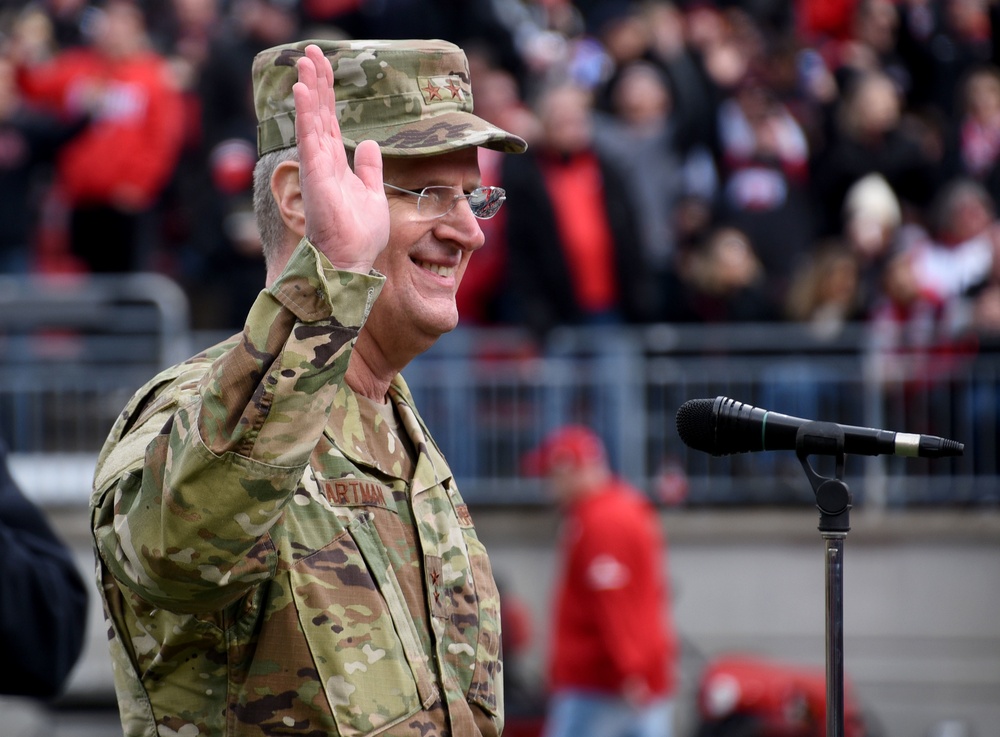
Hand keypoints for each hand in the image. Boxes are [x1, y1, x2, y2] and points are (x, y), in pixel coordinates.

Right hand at [293, 44, 389, 272]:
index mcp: (336, 165)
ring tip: (305, 62)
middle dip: (317, 82)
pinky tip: (304, 91)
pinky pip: (310, 138)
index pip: (330, 121)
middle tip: (311, 52)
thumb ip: (368, 168)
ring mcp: (317, 168)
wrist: (352, 260)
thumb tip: (368, 143)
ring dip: (309, 90)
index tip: (325, 66)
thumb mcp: (372, 194)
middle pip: (319, 114)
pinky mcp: (316, 175)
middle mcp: (323, 162)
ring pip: (312, 121)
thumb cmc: (359, 234)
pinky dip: (307, 114)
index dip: (328, 94)